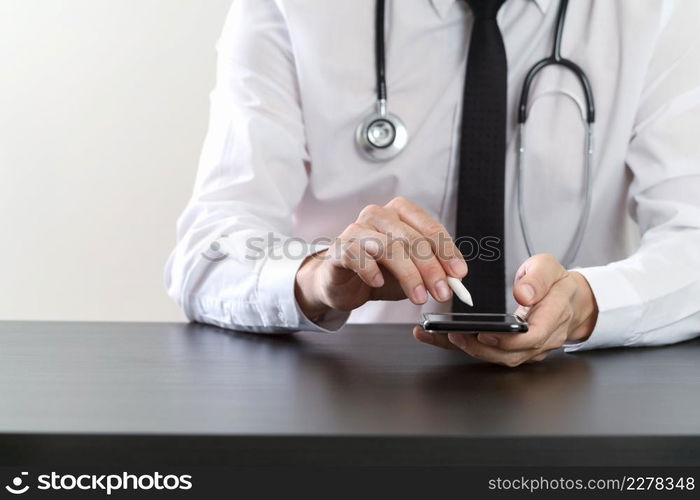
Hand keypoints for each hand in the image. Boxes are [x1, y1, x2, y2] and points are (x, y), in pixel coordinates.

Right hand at [295, 197, 467, 320]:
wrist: (342, 283)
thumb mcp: (412, 271)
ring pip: (389, 248)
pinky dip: (371, 271)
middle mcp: (378, 214)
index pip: (430, 228)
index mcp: (400, 212)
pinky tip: (378, 283)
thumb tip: (456, 279)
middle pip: (411, 239)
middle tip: (442, 292)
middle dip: (431, 269)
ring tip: (418, 297)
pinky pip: (357, 256)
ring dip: (408, 275)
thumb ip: (434, 270)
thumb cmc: (379, 271)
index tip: (459, 274)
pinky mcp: (339, 248)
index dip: (447, 252)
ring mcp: (356, 229)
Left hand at [413, 254, 597, 366]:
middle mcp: (542, 339)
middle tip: (454, 335)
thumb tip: (524, 294)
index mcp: (553, 317)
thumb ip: (538, 278)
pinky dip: (464, 347)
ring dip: (468, 350)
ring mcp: (529, 350)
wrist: (570, 301)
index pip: (533, 337)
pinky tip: (437, 338)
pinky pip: (490, 353)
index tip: (485, 333)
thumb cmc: (557, 284)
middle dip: (480, 348)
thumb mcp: (551, 268)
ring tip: (439, 336)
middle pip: (511, 354)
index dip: (508, 340)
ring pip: (499, 358)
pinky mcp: (514, 351)